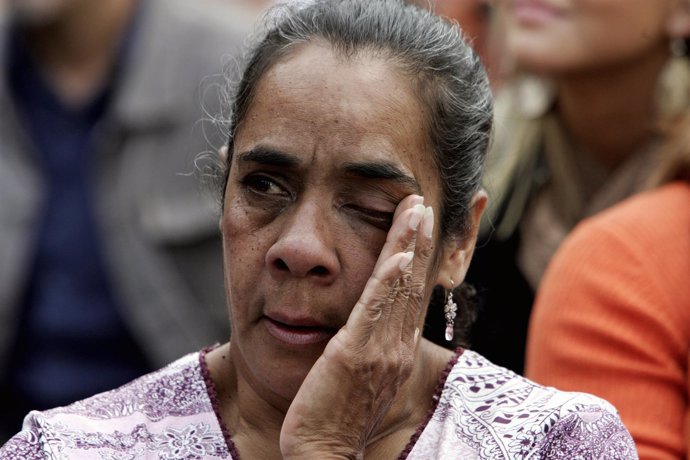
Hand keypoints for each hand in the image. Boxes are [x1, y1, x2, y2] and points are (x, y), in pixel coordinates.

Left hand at [280, 194, 433, 458]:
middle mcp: (397, 347)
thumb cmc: (335, 414)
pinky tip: (396, 254)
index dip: (419, 257)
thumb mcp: (360, 373)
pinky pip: (375, 311)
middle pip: (413, 284)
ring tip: (416, 210)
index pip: (412, 294)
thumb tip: (367, 320)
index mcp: (397, 349)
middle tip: (423, 203)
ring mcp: (380, 351)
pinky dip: (389, 281)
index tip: (421, 224)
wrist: (323, 452)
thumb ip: (368, 344)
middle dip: (419, 240)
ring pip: (400, 289)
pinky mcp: (355, 355)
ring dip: (409, 246)